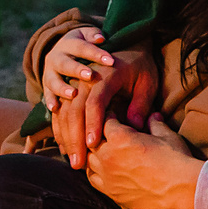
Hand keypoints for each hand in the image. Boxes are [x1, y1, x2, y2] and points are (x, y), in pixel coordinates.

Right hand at [41, 26, 114, 104]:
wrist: (60, 52)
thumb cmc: (81, 45)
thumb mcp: (86, 35)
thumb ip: (93, 35)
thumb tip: (100, 38)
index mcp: (68, 44)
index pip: (82, 47)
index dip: (96, 54)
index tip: (111, 61)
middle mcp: (56, 57)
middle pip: (65, 63)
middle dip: (77, 70)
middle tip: (90, 76)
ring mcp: (49, 72)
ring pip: (53, 80)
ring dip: (62, 88)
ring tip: (73, 94)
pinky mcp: (46, 85)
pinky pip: (46, 93)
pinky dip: (50, 100)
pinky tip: (55, 108)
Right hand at [52, 43, 160, 168]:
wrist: (127, 45)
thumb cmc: (140, 66)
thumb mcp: (148, 81)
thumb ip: (141, 103)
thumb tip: (134, 126)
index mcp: (105, 74)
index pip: (95, 101)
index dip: (93, 123)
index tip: (92, 144)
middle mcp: (85, 78)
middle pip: (74, 110)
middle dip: (75, 138)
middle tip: (79, 163)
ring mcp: (75, 83)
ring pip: (63, 112)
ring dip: (66, 138)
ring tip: (72, 161)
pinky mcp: (70, 90)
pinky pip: (60, 111)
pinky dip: (60, 130)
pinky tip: (65, 149)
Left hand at [83, 113, 200, 208]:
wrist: (182, 190)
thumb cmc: (177, 160)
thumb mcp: (167, 136)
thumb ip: (155, 124)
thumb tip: (153, 116)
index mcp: (119, 137)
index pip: (104, 121)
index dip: (109, 117)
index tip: (114, 116)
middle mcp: (108, 156)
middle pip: (91, 139)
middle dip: (99, 134)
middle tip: (107, 132)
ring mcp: (107, 176)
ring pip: (88, 160)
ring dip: (93, 153)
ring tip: (103, 149)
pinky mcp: (112, 193)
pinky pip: (93, 179)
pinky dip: (94, 172)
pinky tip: (102, 169)